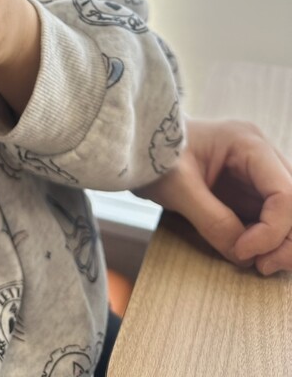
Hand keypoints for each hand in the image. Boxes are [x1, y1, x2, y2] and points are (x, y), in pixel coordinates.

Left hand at [138, 118, 291, 274]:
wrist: (132, 150)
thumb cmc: (150, 156)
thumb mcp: (176, 188)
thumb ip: (211, 220)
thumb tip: (243, 256)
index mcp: (247, 142)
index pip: (285, 192)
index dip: (273, 229)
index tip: (244, 252)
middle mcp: (259, 155)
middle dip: (286, 239)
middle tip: (261, 266)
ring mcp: (255, 173)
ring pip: (289, 213)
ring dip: (281, 242)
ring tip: (258, 265)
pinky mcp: (245, 190)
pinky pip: (269, 218)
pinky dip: (266, 240)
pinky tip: (250, 255)